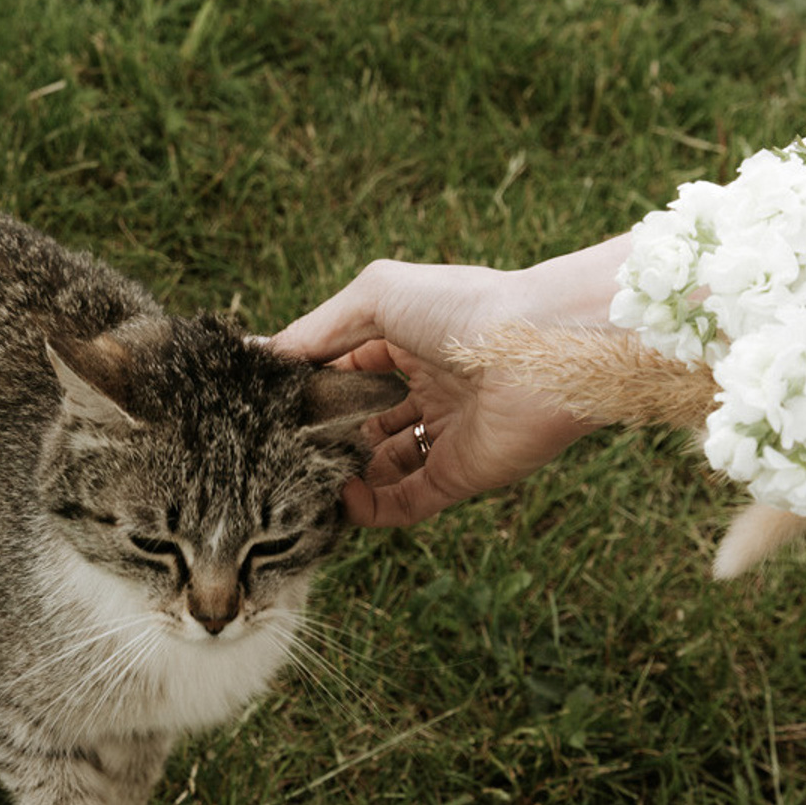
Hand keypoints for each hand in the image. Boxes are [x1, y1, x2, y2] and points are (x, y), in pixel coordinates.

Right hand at [271, 237, 631, 526]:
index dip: (307, 388)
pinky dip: (370, 508)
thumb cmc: (463, 308)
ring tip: (300, 481)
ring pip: (379, 467)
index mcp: (407, 342)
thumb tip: (262, 353)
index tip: (263, 406)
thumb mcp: (376, 296)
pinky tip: (341, 500)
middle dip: (320, 438)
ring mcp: (443, 435)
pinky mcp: (461, 475)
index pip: (343, 372)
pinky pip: (406, 502)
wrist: (544, 348)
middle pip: (359, 423)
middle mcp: (426, 389)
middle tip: (276, 452)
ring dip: (340, 478)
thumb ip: (317, 329)